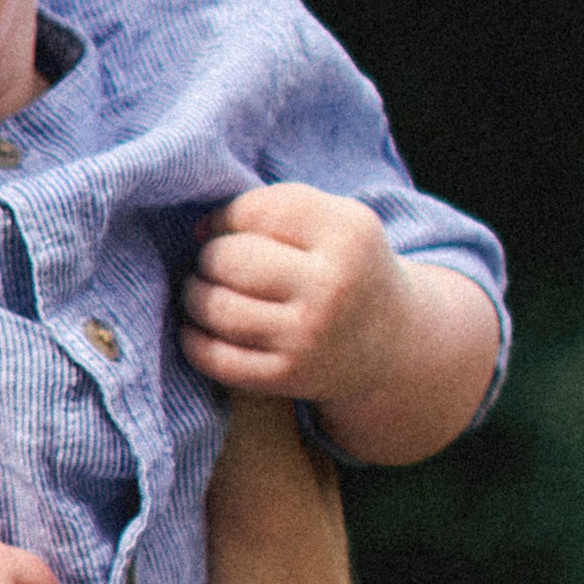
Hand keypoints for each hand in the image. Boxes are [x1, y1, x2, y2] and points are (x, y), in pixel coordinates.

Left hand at [180, 184, 405, 411]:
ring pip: (217, 307)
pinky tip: (198, 328)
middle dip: (209, 257)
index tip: (222, 228)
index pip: (256, 211)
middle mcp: (332, 286)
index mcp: (346, 235)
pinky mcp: (289, 376)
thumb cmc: (347, 268)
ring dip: (194, 296)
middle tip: (213, 263)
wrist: (391, 342)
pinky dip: (193, 340)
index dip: (225, 217)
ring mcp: (309, 336)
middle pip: (229, 259)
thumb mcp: (337, 220)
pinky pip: (216, 358)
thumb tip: (201, 230)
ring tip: (202, 291)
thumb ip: (276, 207)